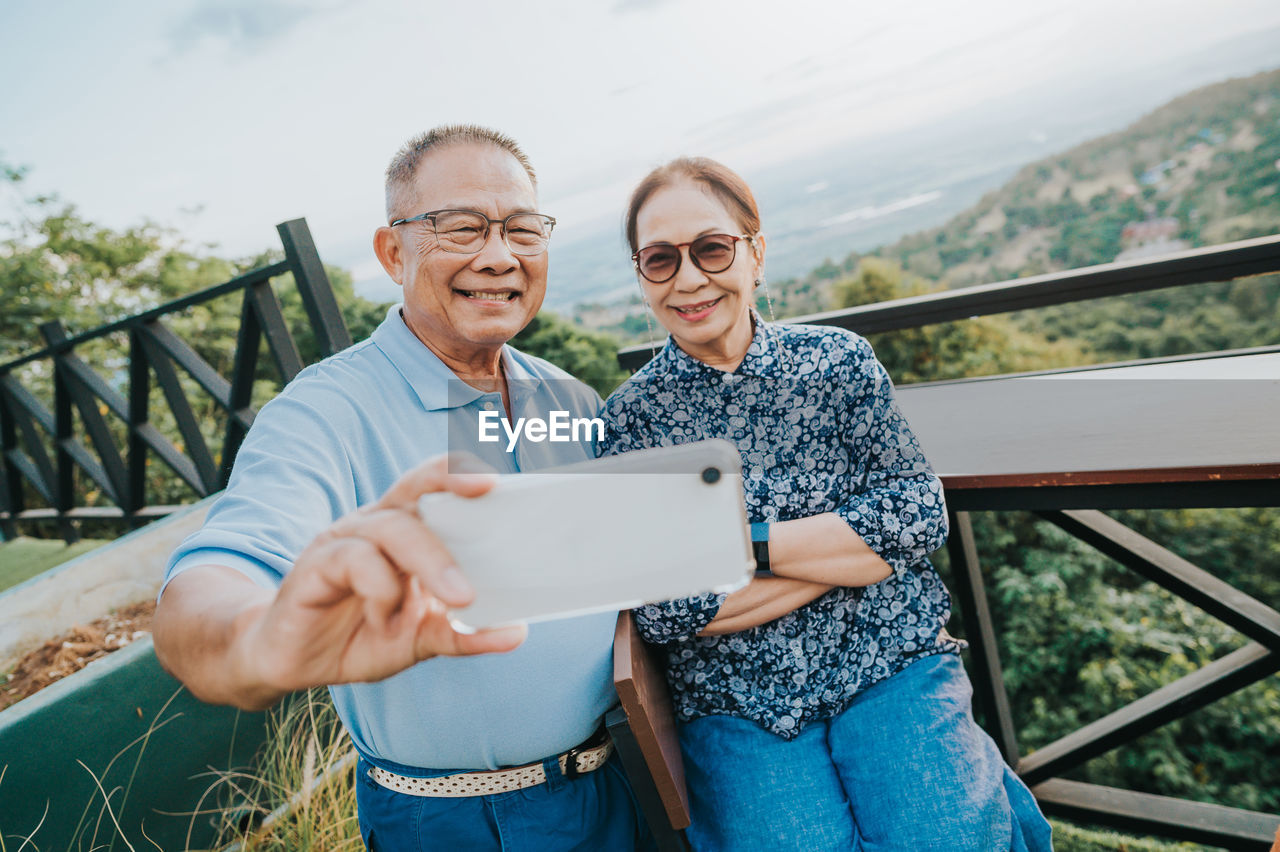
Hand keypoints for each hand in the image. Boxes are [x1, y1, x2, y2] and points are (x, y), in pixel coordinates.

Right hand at [239, 454, 526, 693]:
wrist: (293, 661)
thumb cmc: (361, 635)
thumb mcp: (420, 638)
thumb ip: (462, 632)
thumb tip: (515, 632)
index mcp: (405, 530)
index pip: (436, 485)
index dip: (463, 470)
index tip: (500, 473)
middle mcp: (375, 525)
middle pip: (415, 487)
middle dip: (451, 482)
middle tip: (486, 490)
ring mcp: (343, 541)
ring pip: (392, 529)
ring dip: (431, 561)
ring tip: (460, 598)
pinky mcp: (314, 567)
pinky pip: (354, 562)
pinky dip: (381, 594)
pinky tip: (386, 622)